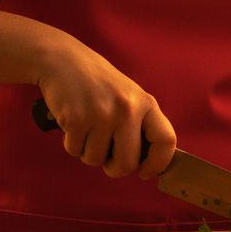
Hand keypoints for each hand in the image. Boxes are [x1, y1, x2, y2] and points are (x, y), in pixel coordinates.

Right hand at [35, 29, 175, 178]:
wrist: (63, 60)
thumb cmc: (97, 83)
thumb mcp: (128, 96)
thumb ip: (138, 124)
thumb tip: (144, 164)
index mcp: (145, 102)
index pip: (166, 141)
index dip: (158, 163)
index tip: (144, 171)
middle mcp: (127, 108)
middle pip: (128, 164)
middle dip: (114, 167)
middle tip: (105, 153)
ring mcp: (102, 113)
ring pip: (96, 160)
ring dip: (87, 150)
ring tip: (86, 126)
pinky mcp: (77, 119)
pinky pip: (75, 151)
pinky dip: (71, 143)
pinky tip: (72, 121)